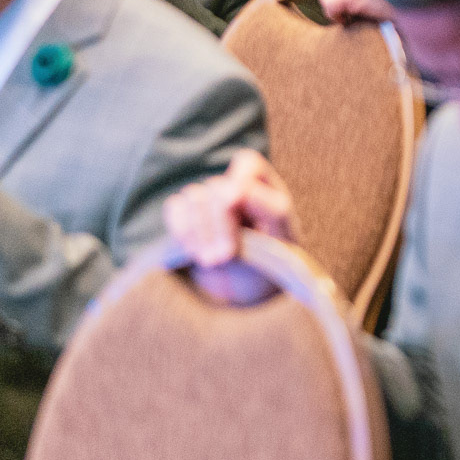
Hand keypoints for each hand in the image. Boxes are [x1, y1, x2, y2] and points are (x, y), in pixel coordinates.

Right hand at [162, 150, 297, 304]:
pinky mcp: (185, 218)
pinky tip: (192, 253)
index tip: (234, 204)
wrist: (249, 294)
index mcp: (264, 187)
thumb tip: (238, 190)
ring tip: (212, 261)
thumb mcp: (285, 240)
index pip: (247, 164)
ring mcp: (207, 202)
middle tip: (224, 257)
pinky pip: (175, 208)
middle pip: (216, 187)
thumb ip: (270, 210)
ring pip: (193, 197)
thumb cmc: (276, 265)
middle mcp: (234, 188)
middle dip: (219, 224)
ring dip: (200, 231)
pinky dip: (181, 229)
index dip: (238, 180)